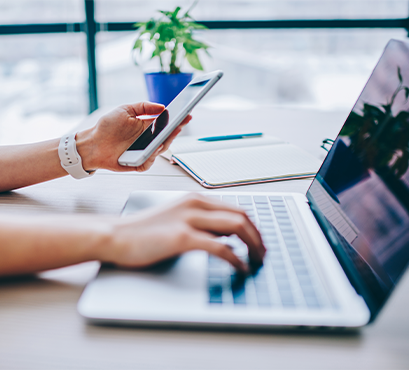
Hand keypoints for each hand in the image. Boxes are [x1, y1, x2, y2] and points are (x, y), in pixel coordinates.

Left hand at [76, 102, 191, 172]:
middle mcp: (148, 140)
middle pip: (167, 137)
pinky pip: (148, 162)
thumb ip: (144, 106)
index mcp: (147, 126)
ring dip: (164, 143)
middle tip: (180, 124)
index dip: (177, 120)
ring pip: (160, 150)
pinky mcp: (138, 163)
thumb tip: (162, 107)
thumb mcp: (125, 110)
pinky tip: (152, 151)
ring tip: (168, 135)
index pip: (167, 123)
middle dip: (175, 131)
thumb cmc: (107, 127)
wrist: (92, 144)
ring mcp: (144, 152)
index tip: (186, 114)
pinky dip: (151, 158)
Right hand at [99, 194, 265, 271]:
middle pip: (242, 216)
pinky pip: (220, 247)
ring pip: (236, 227)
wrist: (116, 235)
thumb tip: (226, 234)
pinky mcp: (182, 237)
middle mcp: (196, 204)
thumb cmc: (144, 230)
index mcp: (196, 199)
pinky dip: (235, 258)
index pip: (236, 209)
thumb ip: (201, 222)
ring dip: (253, 245)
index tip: (259, 241)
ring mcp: (189, 219)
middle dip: (258, 236)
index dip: (253, 226)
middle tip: (263, 253)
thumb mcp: (177, 217)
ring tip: (257, 260)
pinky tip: (240, 267)